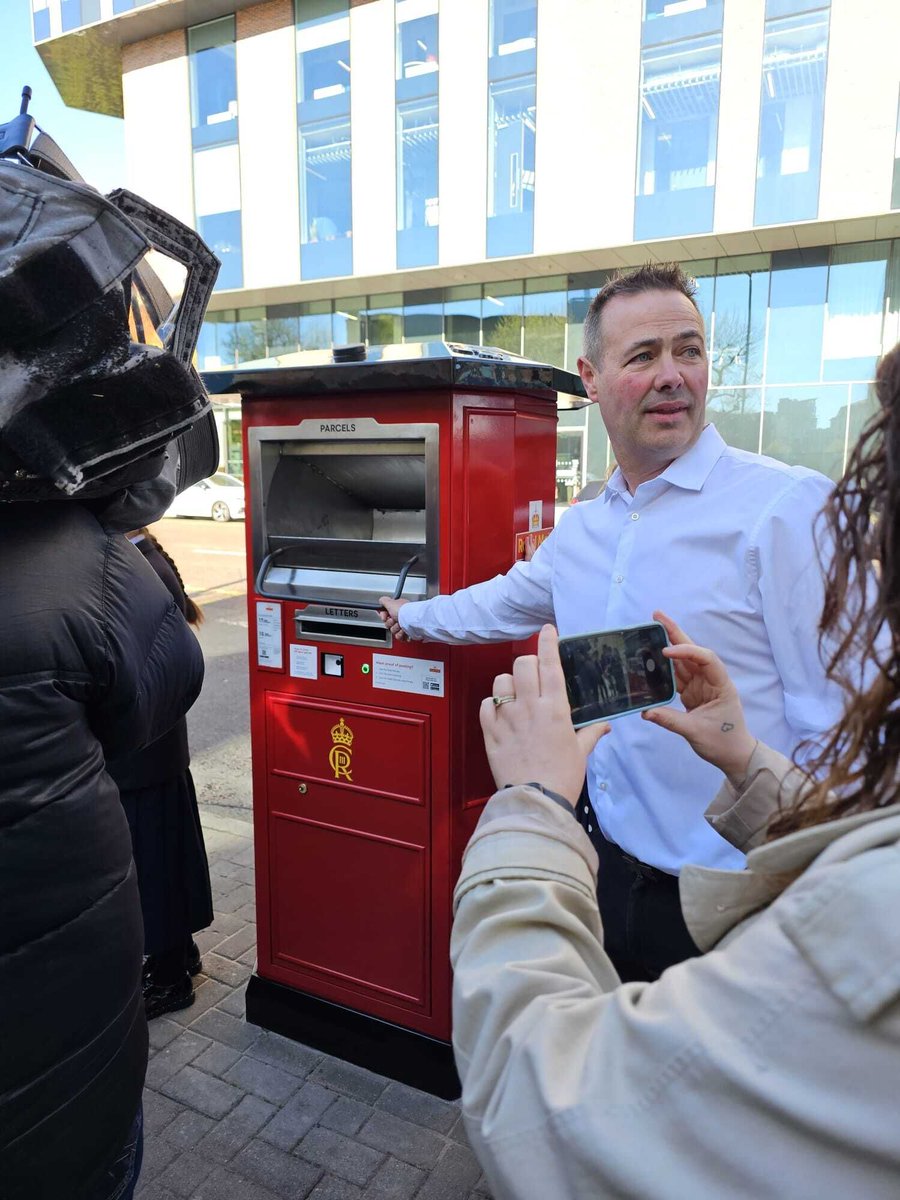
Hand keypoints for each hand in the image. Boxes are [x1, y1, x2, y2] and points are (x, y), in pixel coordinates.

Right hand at [378, 596, 412, 639]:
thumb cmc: (404, 612)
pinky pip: (399, 636)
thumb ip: (384, 601)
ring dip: (396, 629)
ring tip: (401, 625)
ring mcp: (404, 625)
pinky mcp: (407, 633)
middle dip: (390, 623)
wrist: (413, 621)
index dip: (384, 616)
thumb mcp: (390, 602)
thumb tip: (381, 601)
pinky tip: (404, 631)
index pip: (386, 614)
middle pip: (388, 624)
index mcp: (398, 609)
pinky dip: (401, 635)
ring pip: (393, 631)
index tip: (385, 617)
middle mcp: (401, 616)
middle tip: (395, 620)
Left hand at [480, 625, 609, 805]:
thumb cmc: (563, 777)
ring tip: (514, 695)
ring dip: (508, 684)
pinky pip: (485, 705)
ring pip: (500, 681)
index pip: (551, 664)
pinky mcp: (491, 732)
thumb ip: (591, 733)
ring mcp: (507, 718)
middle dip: (528, 664)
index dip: (548, 642)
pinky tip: (499, 714)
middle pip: (522, 664)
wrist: (537, 800)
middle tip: (533, 675)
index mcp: (555, 708)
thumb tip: (605, 726)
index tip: (547, 630)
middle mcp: (529, 706)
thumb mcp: (581, 753)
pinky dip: (491, 705)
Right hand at [641, 610, 755, 783]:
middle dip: (675, 633)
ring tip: (651, 630)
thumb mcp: (696, 732)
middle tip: (657, 616)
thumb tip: (646, 712)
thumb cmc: (724, 743)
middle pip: (693, 652)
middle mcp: (711, 680)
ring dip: (668, 646)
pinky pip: (676, 676)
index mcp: (720, 685)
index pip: (705, 659)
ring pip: (683, 662)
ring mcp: (700, 686)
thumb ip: (670, 720)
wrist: (734, 756)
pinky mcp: (691, 694)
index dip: (686, 652)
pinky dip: (664, 667)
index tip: (665, 651)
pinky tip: (652, 656)